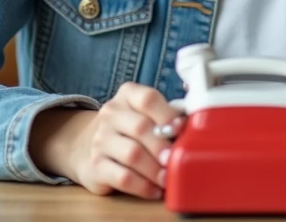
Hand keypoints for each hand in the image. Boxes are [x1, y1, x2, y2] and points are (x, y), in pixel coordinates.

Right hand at [29, 82, 182, 199]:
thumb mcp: (146, 113)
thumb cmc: (131, 128)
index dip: (167, 114)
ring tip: (168, 177)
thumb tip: (195, 126)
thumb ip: (167, 116)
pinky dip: (143, 186)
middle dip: (162, 146)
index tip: (181, 128)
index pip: (147, 99)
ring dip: (155, 169)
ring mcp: (101, 139)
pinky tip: (155, 190)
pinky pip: (123, 178)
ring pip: (132, 154)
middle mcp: (111, 114)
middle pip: (140, 127)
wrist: (90, 145)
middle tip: (176, 159)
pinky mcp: (96, 165)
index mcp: (127, 95)